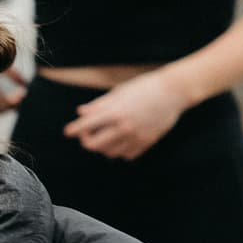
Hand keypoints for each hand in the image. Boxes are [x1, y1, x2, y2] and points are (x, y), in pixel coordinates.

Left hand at [62, 69, 188, 159]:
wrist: (173, 92)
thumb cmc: (145, 87)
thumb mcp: (120, 92)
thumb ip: (100, 104)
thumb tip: (81, 112)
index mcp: (115, 111)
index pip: (87, 125)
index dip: (75, 129)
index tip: (68, 132)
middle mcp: (124, 126)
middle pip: (95, 145)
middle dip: (87, 141)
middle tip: (87, 135)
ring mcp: (136, 136)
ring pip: (110, 153)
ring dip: (103, 147)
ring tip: (104, 137)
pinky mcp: (147, 142)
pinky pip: (127, 155)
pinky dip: (120, 151)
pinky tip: (121, 141)